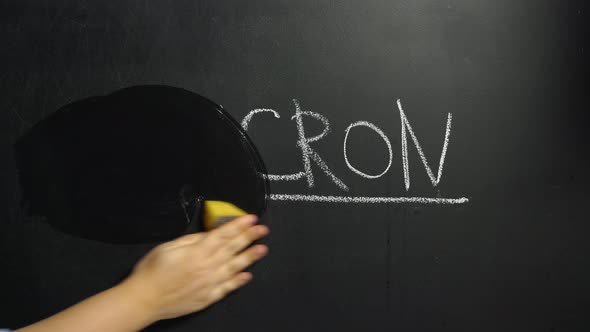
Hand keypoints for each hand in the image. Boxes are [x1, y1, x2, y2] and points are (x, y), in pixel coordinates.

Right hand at [119, 214, 268, 321]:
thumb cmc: (152, 271)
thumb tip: (208, 235)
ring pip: (235, 267)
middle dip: (249, 236)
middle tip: (263, 229)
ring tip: (263, 249)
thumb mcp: (169, 247)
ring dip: (250, 257)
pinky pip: (227, 288)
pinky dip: (238, 281)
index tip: (252, 218)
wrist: (144, 299)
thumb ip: (191, 240)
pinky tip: (247, 276)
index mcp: (198, 251)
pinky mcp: (207, 297)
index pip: (224, 234)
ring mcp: (210, 283)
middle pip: (233, 248)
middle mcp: (208, 266)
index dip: (239, 225)